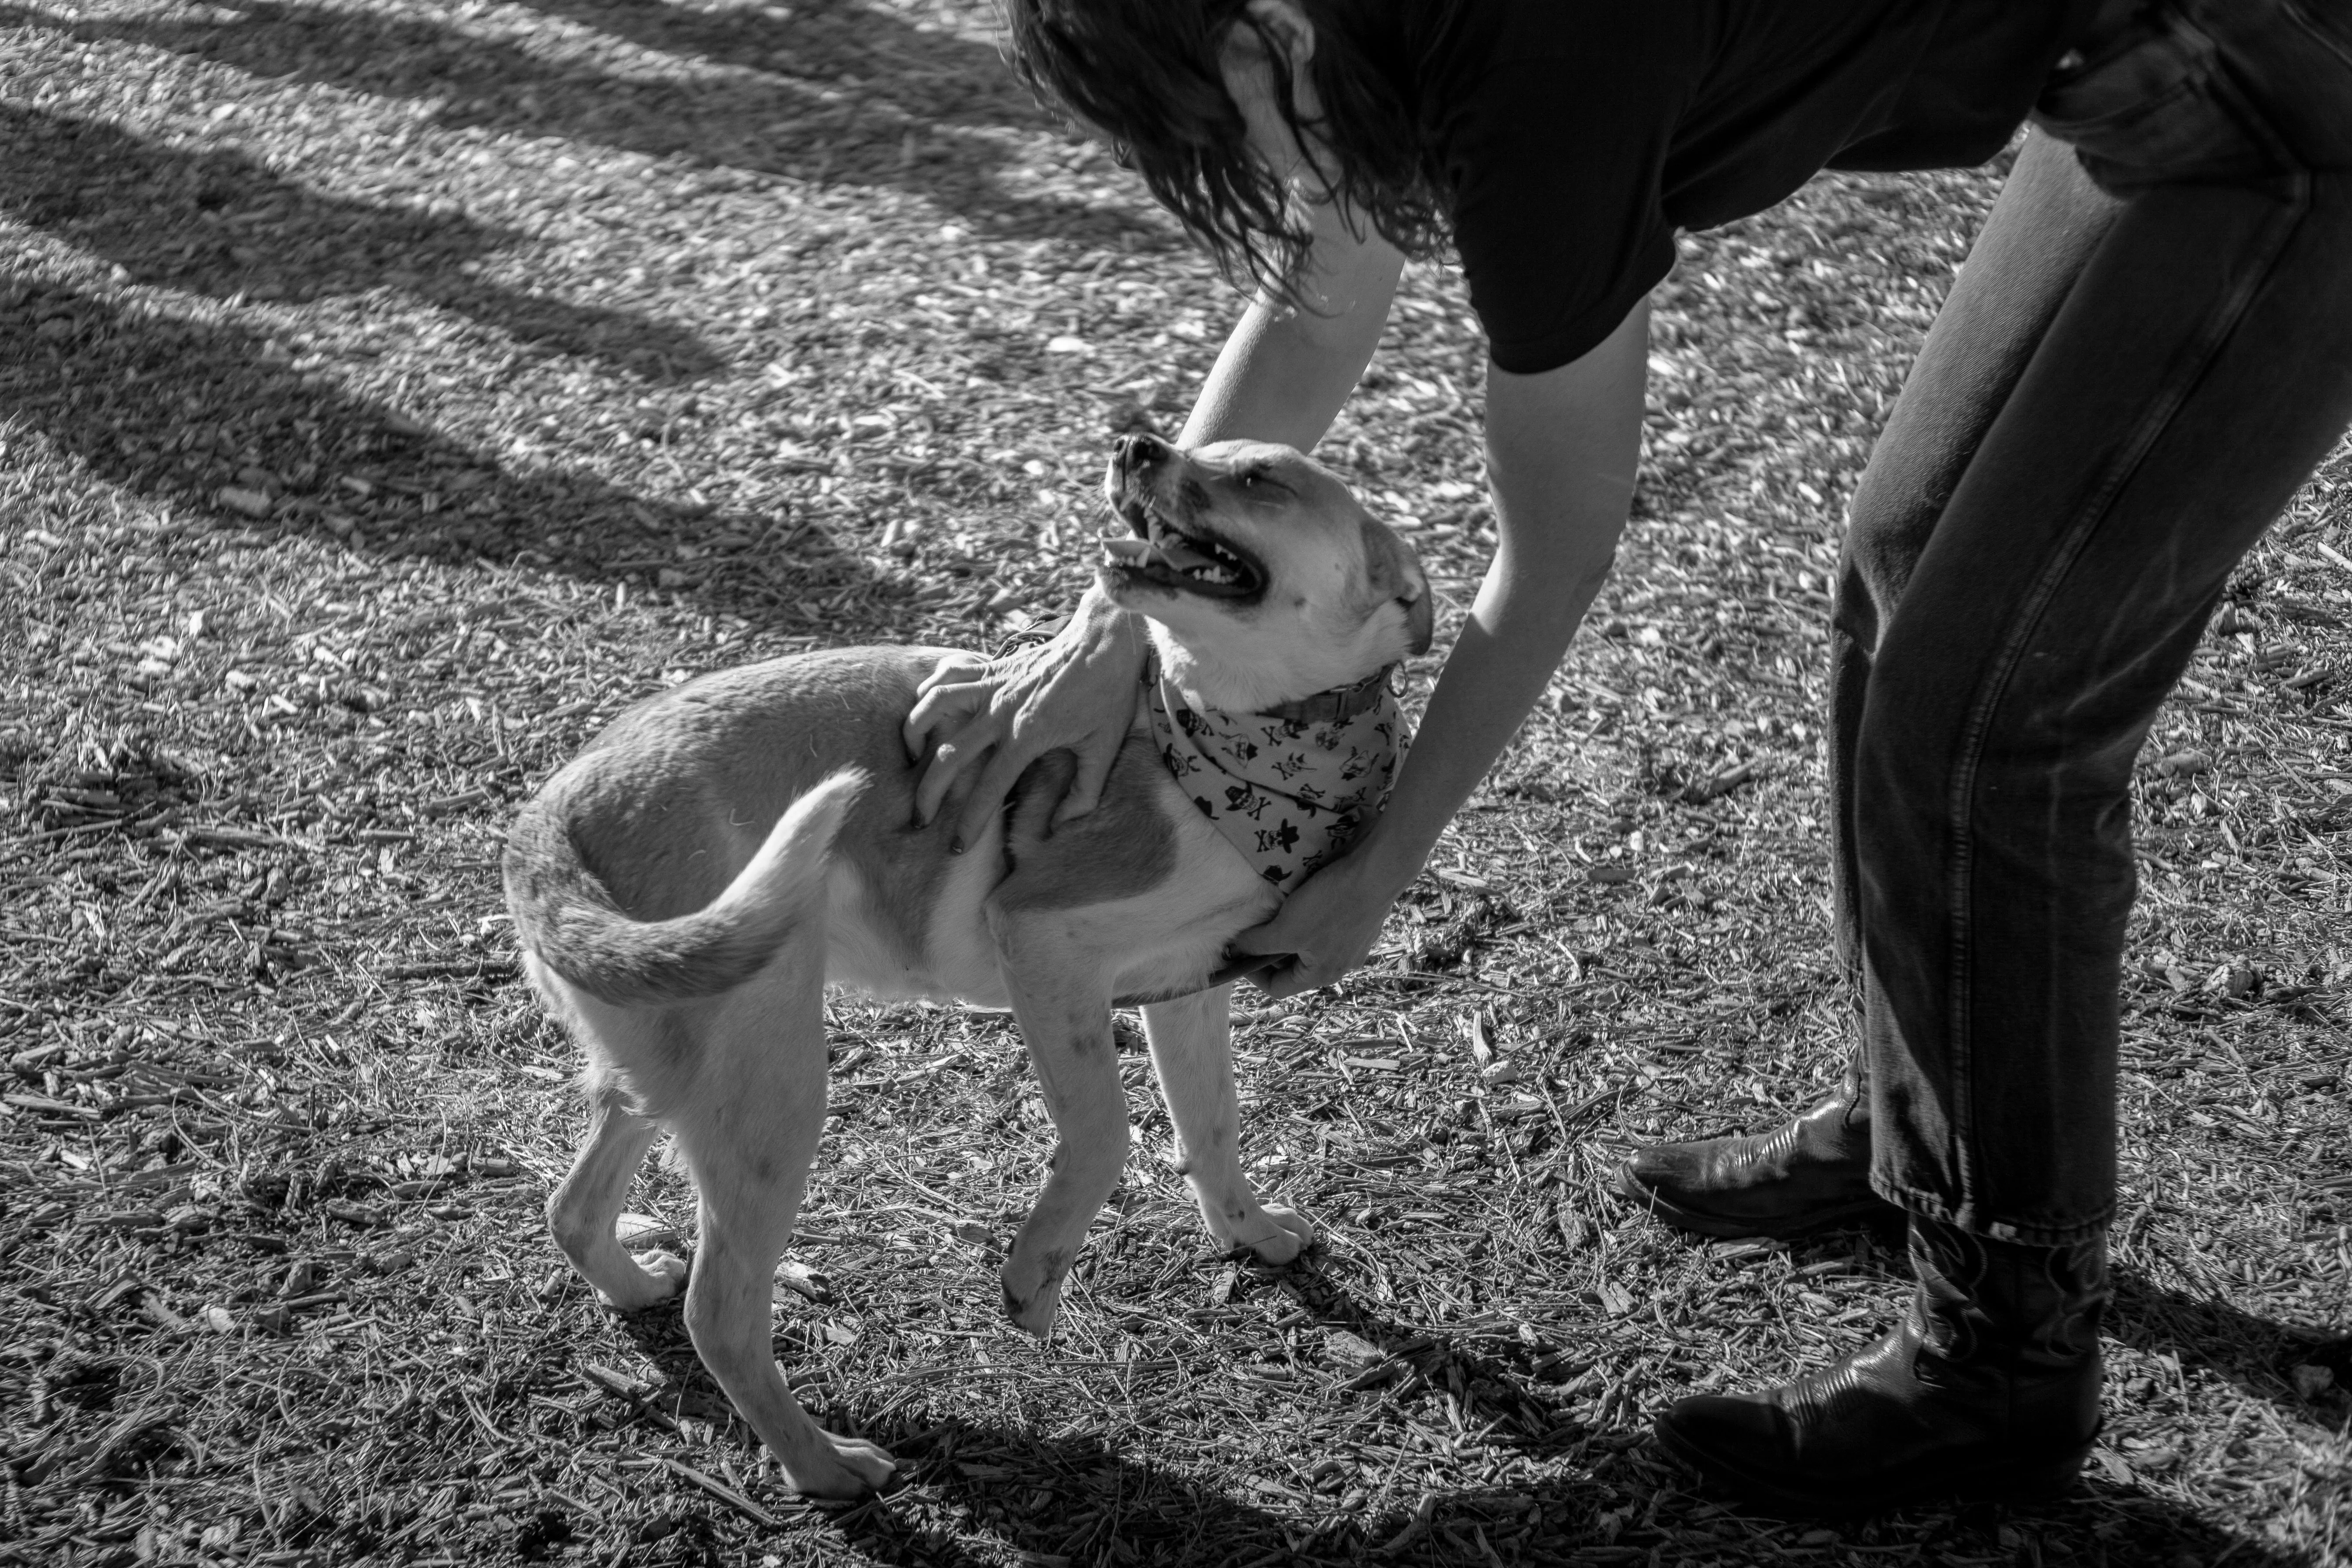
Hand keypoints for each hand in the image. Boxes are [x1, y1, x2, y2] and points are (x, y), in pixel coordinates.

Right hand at [901, 587, 1148, 851]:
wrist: (1105, 639)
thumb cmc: (1107, 694)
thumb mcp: (1105, 748)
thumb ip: (1085, 792)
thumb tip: (1062, 826)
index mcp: (1028, 735)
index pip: (989, 787)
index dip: (970, 821)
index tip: (957, 846)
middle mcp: (1000, 710)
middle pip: (948, 755)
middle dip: (929, 792)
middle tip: (922, 817)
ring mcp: (992, 684)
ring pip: (934, 705)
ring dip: (915, 733)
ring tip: (912, 759)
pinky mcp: (991, 667)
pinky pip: (947, 673)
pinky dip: (929, 690)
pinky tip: (925, 710)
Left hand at [1222, 838, 1413, 997]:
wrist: (1377, 870)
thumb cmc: (1332, 904)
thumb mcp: (1287, 928)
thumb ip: (1257, 943)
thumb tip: (1235, 949)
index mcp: (1322, 974)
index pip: (1278, 987)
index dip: (1251, 973)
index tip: (1234, 952)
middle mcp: (1340, 963)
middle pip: (1293, 965)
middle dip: (1269, 949)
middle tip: (1250, 928)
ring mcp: (1351, 941)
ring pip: (1308, 943)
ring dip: (1287, 930)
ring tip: (1272, 911)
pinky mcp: (1357, 918)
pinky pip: (1324, 924)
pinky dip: (1306, 916)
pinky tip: (1298, 896)